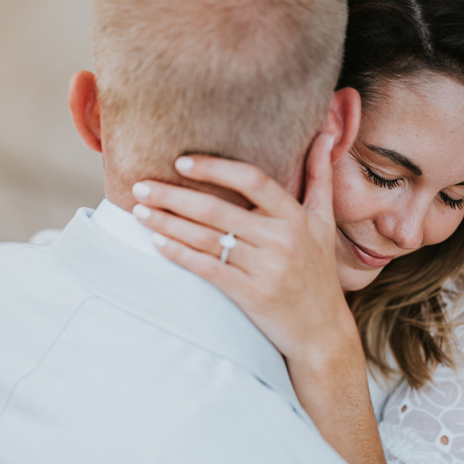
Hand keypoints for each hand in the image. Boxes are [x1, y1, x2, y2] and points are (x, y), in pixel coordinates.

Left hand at [130, 132, 363, 382]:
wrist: (322, 332)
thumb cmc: (318, 272)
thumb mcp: (324, 222)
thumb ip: (320, 175)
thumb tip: (325, 131)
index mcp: (297, 217)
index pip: (253, 180)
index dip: (215, 168)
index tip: (182, 162)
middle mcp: (282, 240)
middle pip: (218, 210)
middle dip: (173, 196)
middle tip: (141, 185)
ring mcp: (266, 269)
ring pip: (207, 239)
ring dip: (168, 223)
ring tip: (139, 210)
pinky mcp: (251, 295)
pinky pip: (208, 269)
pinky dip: (179, 253)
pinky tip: (156, 241)